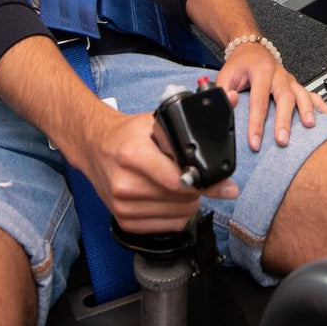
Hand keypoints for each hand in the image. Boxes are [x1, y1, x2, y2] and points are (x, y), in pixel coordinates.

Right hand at [74, 107, 238, 233]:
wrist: (94, 147)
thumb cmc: (128, 134)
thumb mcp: (158, 119)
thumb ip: (196, 114)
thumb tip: (233, 98)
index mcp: (133, 154)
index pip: (178, 180)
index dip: (207, 184)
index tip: (228, 187)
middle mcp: (125, 182)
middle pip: (181, 199)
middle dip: (199, 190)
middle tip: (198, 178)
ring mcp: (122, 205)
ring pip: (177, 215)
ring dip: (189, 203)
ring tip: (183, 186)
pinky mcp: (123, 220)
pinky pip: (166, 227)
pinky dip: (177, 216)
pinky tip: (173, 200)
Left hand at [213, 39, 326, 150]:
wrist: (253, 50)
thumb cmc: (240, 65)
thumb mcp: (226, 74)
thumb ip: (224, 90)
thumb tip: (229, 101)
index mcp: (261, 72)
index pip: (259, 101)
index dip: (256, 124)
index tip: (255, 142)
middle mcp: (279, 76)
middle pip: (285, 98)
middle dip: (285, 121)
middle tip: (283, 140)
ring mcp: (291, 81)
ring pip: (302, 95)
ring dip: (307, 111)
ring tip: (310, 127)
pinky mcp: (297, 86)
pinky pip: (313, 95)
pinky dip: (323, 106)